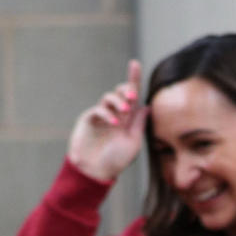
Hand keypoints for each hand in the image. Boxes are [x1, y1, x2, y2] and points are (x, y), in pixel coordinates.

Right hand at [67, 59, 147, 182]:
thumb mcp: (133, 143)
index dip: (133, 79)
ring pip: (109, 97)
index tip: (135, 63)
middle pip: (120, 92)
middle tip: (132, 97)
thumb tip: (147, 106)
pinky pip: (98, 109)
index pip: (132, 96)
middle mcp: (115, 114)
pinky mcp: (88, 119)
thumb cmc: (116, 160)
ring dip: (118, 101)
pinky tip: (113, 122)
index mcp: (128, 119)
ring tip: (124, 112)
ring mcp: (101, 116)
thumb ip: (139, 124)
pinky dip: (107, 113)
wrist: (95, 172)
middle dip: (127, 89)